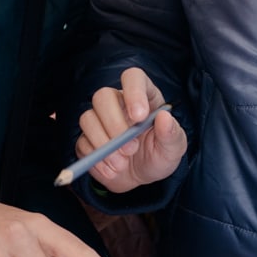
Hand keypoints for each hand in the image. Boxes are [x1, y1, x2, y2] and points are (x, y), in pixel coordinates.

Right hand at [75, 69, 186, 190]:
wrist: (142, 178)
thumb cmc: (159, 156)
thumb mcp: (173, 148)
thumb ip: (172, 133)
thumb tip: (164, 117)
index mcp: (143, 96)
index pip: (133, 78)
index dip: (133, 91)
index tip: (139, 116)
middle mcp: (118, 103)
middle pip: (102, 96)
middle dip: (114, 124)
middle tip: (130, 149)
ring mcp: (100, 120)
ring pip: (88, 119)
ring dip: (104, 145)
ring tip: (122, 164)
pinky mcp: (86, 140)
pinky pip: (82, 143)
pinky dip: (97, 160)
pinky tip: (113, 170)